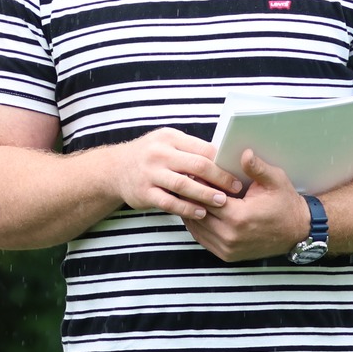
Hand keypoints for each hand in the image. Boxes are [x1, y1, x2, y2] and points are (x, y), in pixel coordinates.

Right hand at [101, 127, 244, 220]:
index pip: (203, 149)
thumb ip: (190, 149)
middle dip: (219, 178)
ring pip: (184, 185)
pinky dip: (187, 208)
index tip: (237, 172)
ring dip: (205, 195)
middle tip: (235, 188)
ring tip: (222, 202)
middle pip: (197, 165)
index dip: (222, 162)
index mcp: (170, 138)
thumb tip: (224, 159)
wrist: (115, 169)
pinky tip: (200, 213)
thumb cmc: (149, 155)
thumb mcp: (167, 143)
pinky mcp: (144, 192)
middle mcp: (159, 154)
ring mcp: (150, 173)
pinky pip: (169, 202)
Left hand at [191, 149, 309, 262]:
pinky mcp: (227, 255)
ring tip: (190, 195)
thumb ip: (257, 167)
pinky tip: (197, 211)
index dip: (198, 185)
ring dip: (191, 211)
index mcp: (238, 217)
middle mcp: (230, 236)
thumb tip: (245, 154)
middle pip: (197, 213)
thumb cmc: (285, 205)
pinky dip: (197, 225)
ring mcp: (227, 248)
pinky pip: (202, 239)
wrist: (297, 231)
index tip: (194, 174)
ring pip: (196, 227)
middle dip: (192, 197)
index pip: (205, 198)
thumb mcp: (275, 181)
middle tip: (187, 183)